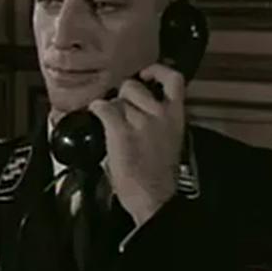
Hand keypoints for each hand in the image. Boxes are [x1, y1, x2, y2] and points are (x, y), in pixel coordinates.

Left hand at [89, 64, 185, 225]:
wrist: (155, 199)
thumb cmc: (159, 178)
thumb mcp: (169, 141)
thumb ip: (158, 122)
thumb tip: (138, 112)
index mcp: (177, 117)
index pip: (174, 80)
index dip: (158, 71)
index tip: (147, 73)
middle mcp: (160, 114)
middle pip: (134, 86)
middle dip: (122, 95)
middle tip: (117, 108)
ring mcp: (141, 122)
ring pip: (117, 98)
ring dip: (110, 107)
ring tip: (108, 120)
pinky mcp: (122, 131)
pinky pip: (104, 108)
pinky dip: (96, 109)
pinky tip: (95, 114)